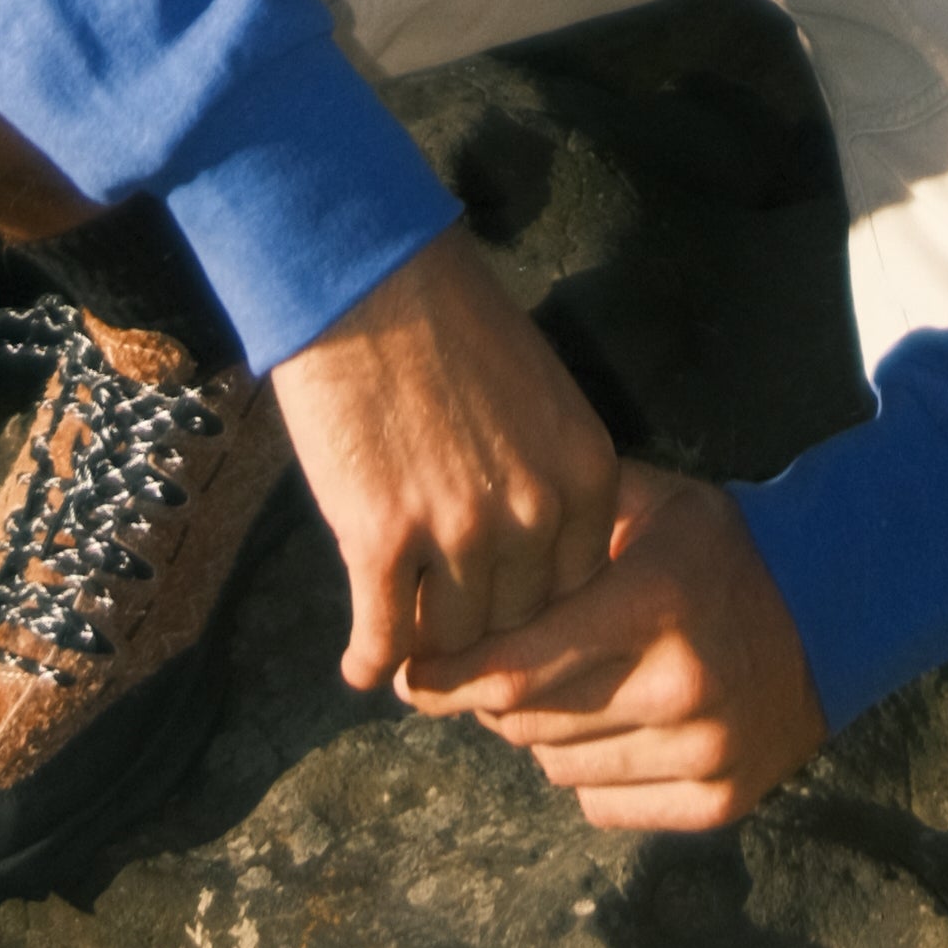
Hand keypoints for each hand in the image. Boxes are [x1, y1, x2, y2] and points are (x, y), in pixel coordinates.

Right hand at [269, 226, 621, 687]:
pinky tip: (360, 667)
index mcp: (586, 474)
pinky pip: (384, 634)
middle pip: (518, 624)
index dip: (536, 617)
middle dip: (484, 643)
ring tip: (405, 664)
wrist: (368, 280)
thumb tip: (526, 567)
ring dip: (426, 657)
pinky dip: (370, 661)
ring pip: (452, 639)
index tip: (506, 630)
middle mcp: (535, 512)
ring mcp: (459, 530)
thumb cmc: (452, 328)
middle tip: (453, 660)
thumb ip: (547, 483)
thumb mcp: (541, 403)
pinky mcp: (383, 539)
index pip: (577, 592)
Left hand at [398, 465, 826, 831]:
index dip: (447, 681)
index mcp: (655, 601)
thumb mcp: (647, 505)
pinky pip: (602, 804)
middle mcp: (683, 684)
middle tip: (498, 667)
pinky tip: (618, 725)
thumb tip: (451, 554)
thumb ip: (559, 521)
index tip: (408, 678)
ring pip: (557, 767)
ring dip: (543, 733)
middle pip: (527, 725)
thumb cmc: (712, 551)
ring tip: (574, 686)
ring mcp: (707, 750)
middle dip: (492, 698)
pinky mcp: (721, 801)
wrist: (829, 611)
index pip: (518, 670)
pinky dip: (589, 772)